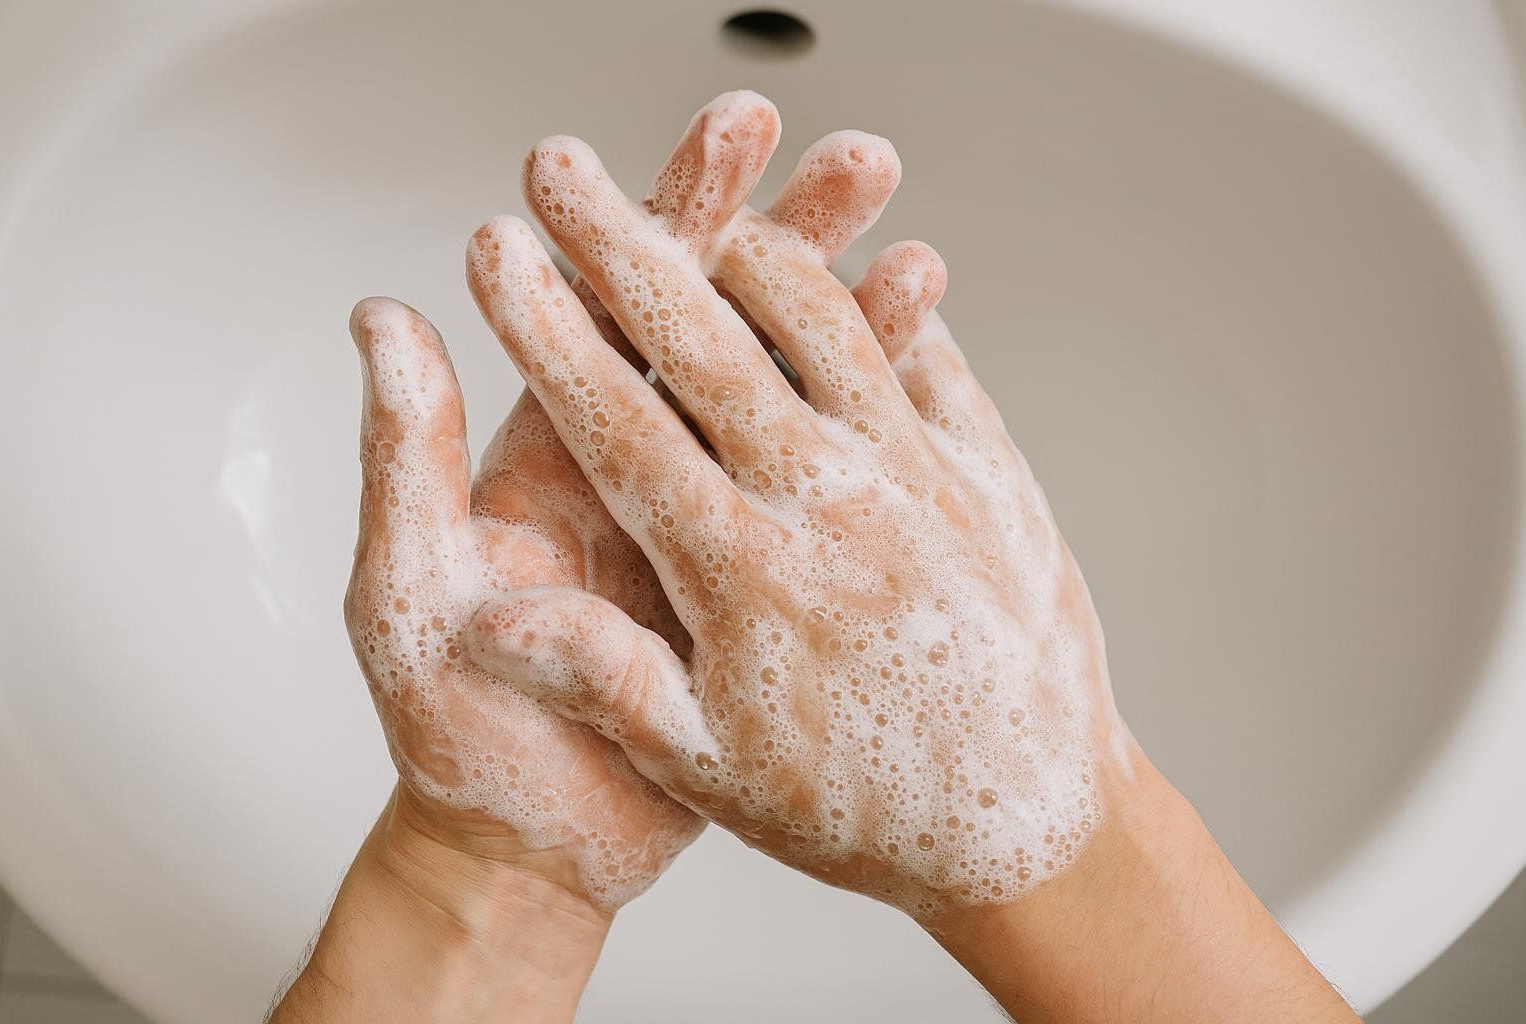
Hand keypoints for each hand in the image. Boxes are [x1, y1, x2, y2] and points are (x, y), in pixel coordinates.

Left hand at [344, 90, 930, 911]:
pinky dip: (869, 434)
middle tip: (856, 161)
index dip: (676, 218)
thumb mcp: (412, 594)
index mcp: (557, 455)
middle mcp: (640, 471)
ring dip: (847, 319)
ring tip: (911, 242)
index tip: (734, 137)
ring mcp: (712, 527)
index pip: (621, 309)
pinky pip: (820, 496)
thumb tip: (383, 318)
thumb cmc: (458, 738)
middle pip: (720, 327)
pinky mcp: (762, 588)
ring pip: (786, 400)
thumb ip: (407, 461)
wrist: (534, 852)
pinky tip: (919, 391)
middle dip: (786, 235)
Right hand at [462, 112, 1133, 917]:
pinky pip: (929, 360)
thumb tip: (508, 613)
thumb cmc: (864, 814)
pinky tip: (856, 267)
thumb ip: (607, 679)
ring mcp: (920, 481)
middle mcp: (831, 507)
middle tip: (561, 167)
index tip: (496, 252)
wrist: (1037, 833)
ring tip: (706, 187)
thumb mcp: (713, 773)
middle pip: (704, 341)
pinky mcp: (992, 476)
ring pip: (823, 323)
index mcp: (742, 576)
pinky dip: (883, 303)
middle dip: (618, 239)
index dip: (546, 326)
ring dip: (752, 241)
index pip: (618, 420)